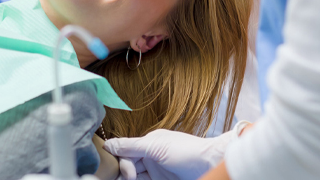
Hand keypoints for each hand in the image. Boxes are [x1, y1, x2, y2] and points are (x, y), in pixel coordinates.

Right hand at [104, 129, 234, 179]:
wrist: (212, 166)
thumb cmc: (187, 152)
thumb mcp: (155, 147)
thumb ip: (130, 146)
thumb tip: (107, 144)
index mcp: (149, 143)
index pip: (126, 152)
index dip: (122, 163)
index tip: (126, 174)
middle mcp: (152, 156)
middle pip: (129, 166)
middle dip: (125, 174)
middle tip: (131, 179)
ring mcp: (158, 171)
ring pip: (137, 177)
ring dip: (131, 179)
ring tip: (134, 179)